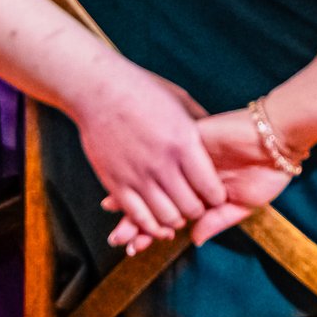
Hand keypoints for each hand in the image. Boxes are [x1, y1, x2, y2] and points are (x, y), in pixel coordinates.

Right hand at [68, 62, 224, 250]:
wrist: (98, 89)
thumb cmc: (143, 91)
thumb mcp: (180, 102)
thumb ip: (201, 125)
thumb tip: (217, 143)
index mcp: (183, 142)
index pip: (210, 187)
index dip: (217, 196)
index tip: (216, 194)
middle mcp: (162, 164)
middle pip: (190, 207)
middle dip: (198, 210)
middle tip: (197, 205)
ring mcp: (137, 176)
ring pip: (166, 218)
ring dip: (176, 220)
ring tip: (178, 212)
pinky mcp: (115, 183)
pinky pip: (138, 217)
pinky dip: (151, 226)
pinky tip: (157, 223)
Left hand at [112, 108, 297, 248]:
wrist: (279, 140)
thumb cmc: (268, 173)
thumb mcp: (244, 204)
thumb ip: (217, 220)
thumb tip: (194, 239)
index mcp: (202, 193)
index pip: (170, 214)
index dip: (151, 230)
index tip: (132, 247)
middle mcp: (189, 178)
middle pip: (156, 199)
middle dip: (136, 220)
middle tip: (117, 239)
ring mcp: (186, 160)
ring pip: (154, 182)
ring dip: (136, 202)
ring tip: (116, 220)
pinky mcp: (188, 142)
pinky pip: (164, 161)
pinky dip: (149, 177)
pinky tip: (133, 187)